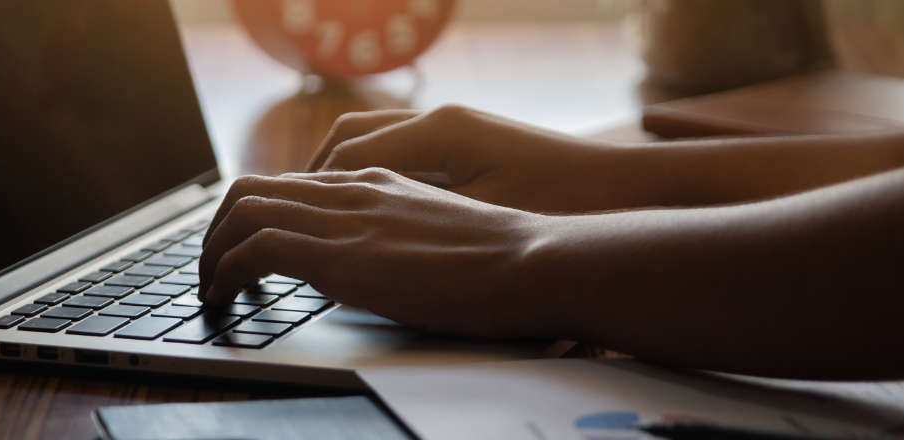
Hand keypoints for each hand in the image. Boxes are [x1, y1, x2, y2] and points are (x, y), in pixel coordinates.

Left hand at [195, 168, 562, 337]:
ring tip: (210, 289)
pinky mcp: (342, 257)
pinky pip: (256, 249)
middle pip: (252, 188)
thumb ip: (396, 239)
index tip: (242, 253)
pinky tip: (226, 298)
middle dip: (217, 231)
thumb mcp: (437, 237)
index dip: (254, 217)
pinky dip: (225, 272)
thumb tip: (369, 271)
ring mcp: (346, 220)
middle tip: (212, 271)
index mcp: (377, 183)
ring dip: (211, 252)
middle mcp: (353, 190)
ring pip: (242, 210)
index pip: (291, 186)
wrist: (535, 262)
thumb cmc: (504, 263)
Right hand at [311, 105, 655, 212]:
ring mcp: (454, 127)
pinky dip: (369, 176)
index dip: (306, 197)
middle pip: (348, 140)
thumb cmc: (564, 208)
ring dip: (337, 176)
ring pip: (370, 140)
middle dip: (309, 182)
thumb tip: (355, 237)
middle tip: (278, 220)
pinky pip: (398, 151)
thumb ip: (415, 223)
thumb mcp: (482, 225)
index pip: (346, 159)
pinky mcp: (469, 142)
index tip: (278, 227)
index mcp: (440, 134)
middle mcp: (441, 120)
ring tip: (311, 217)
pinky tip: (366, 213)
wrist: (625, 190)